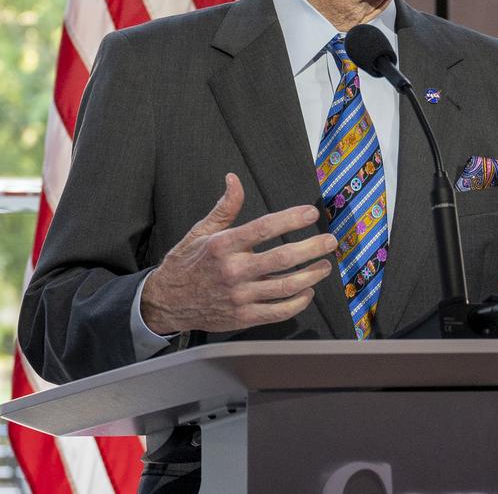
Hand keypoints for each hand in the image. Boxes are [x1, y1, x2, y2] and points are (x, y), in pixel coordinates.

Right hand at [141, 173, 337, 334]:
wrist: (167, 302)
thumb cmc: (187, 263)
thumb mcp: (201, 231)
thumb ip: (224, 208)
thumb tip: (234, 179)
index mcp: (222, 246)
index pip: (264, 228)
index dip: (291, 219)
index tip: (311, 213)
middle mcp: (233, 271)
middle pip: (282, 258)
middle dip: (312, 248)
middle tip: (330, 241)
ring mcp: (239, 296)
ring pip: (286, 286)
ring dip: (311, 275)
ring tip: (324, 265)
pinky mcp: (243, 317)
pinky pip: (278, 311)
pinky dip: (298, 302)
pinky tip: (307, 292)